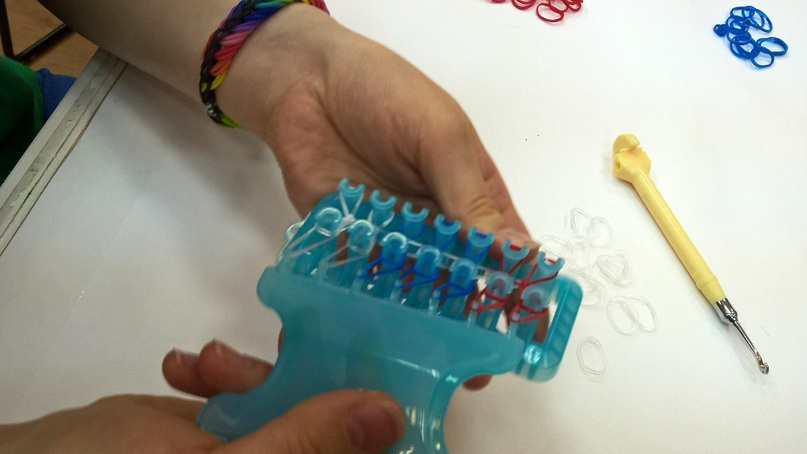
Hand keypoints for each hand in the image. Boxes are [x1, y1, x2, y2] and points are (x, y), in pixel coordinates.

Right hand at [0, 341, 404, 453]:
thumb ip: (306, 445)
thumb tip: (388, 418)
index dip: (382, 423)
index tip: (392, 368)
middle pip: (336, 425)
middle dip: (311, 380)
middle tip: (297, 340)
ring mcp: (258, 452)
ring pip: (290, 399)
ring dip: (249, 371)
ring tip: (201, 363)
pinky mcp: (225, 429)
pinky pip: (247, 392)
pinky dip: (217, 373)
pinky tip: (180, 367)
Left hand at [218, 7, 539, 388]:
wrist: (305, 84)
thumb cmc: (387, 95)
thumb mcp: (440, 137)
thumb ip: (469, 197)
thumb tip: (514, 257)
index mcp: (473, 195)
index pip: (507, 252)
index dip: (521, 290)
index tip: (529, 334)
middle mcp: (439, 225)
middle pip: (462, 281)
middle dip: (471, 322)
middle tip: (474, 366)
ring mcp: (395, 238)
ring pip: (416, 291)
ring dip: (423, 324)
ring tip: (426, 363)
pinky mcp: (352, 244)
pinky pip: (364, 284)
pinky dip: (369, 310)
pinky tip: (372, 338)